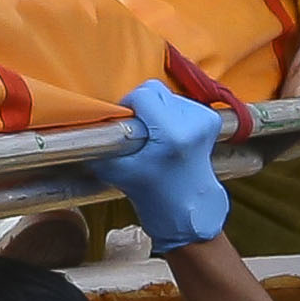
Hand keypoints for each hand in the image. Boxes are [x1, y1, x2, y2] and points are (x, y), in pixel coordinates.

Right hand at [105, 80, 233, 251]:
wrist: (188, 209)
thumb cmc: (155, 195)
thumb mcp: (118, 172)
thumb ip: (100, 145)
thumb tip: (89, 123)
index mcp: (173, 134)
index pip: (143, 94)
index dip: (128, 106)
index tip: (125, 125)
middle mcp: (194, 122)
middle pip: (155, 91)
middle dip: (142, 108)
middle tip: (138, 134)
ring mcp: (205, 119)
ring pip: (167, 95)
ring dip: (156, 111)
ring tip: (156, 139)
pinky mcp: (210, 119)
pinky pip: (180, 103)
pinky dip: (169, 115)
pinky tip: (169, 137)